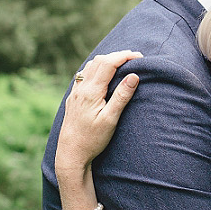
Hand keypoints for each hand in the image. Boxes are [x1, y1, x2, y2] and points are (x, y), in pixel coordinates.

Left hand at [55, 51, 142, 175]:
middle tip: (135, 58)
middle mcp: (81, 88)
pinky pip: (84, 75)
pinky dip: (96, 68)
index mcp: (91, 92)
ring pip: (90, 66)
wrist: (70, 154)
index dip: (124, 56)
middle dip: (117, 56)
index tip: (140, 57)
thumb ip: (121, 96)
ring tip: (122, 64)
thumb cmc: (92, 140)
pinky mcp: (73, 98)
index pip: (108, 63)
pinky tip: (102, 75)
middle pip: (99, 61)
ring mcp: (75, 93)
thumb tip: (134, 76)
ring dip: (106, 61)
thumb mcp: (110, 120)